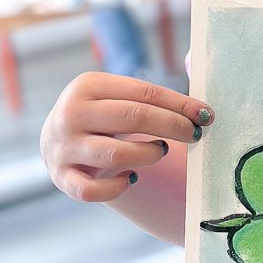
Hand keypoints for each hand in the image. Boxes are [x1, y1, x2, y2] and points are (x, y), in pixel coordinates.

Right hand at [41, 73, 210, 203]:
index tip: (206, 114)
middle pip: (134, 118)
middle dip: (174, 126)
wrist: (57, 141)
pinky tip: (132, 177)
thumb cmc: (101, 117)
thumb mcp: (115, 94)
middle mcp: (71, 114)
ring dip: (149, 155)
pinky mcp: (62, 178)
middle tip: (195, 135)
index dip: (180, 105)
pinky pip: (94, 190)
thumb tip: (196, 71)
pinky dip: (119, 187)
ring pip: (118, 155)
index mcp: (88, 85)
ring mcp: (63, 147)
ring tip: (160, 151)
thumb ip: (151, 92)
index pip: (143, 93)